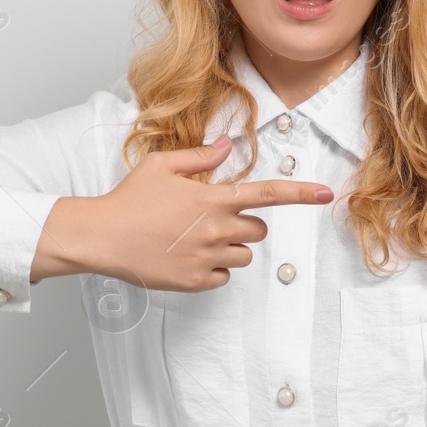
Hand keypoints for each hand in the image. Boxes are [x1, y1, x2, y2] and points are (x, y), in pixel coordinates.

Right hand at [43, 136, 333, 292]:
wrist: (100, 237)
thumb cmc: (129, 198)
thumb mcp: (162, 165)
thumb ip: (201, 157)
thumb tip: (228, 144)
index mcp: (212, 199)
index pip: (268, 194)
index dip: (301, 193)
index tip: (326, 194)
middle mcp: (216, 229)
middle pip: (258, 229)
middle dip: (243, 222)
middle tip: (210, 217)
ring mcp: (207, 258)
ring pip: (245, 254)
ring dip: (231, 245)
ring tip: (195, 238)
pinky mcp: (196, 282)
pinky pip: (225, 276)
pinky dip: (214, 267)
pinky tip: (187, 256)